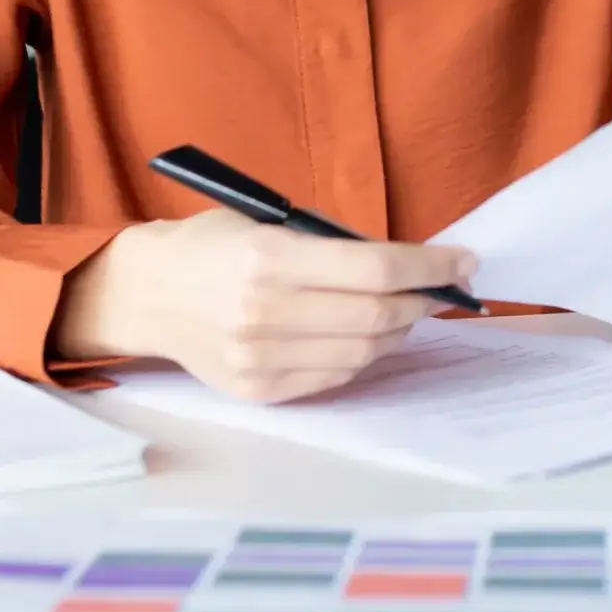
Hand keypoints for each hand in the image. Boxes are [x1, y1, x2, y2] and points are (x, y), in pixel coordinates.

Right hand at [52, 209, 477, 402]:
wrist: (146, 292)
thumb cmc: (213, 245)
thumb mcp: (268, 222)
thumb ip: (332, 245)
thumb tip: (405, 263)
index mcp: (269, 259)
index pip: (376, 267)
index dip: (430, 265)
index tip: (464, 261)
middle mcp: (264, 313)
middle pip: (377, 316)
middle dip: (423, 300)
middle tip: (443, 287)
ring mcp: (259, 358)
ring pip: (363, 353)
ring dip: (399, 331)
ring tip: (408, 310)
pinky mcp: (258, 389)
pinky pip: (334, 377)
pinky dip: (363, 356)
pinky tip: (367, 336)